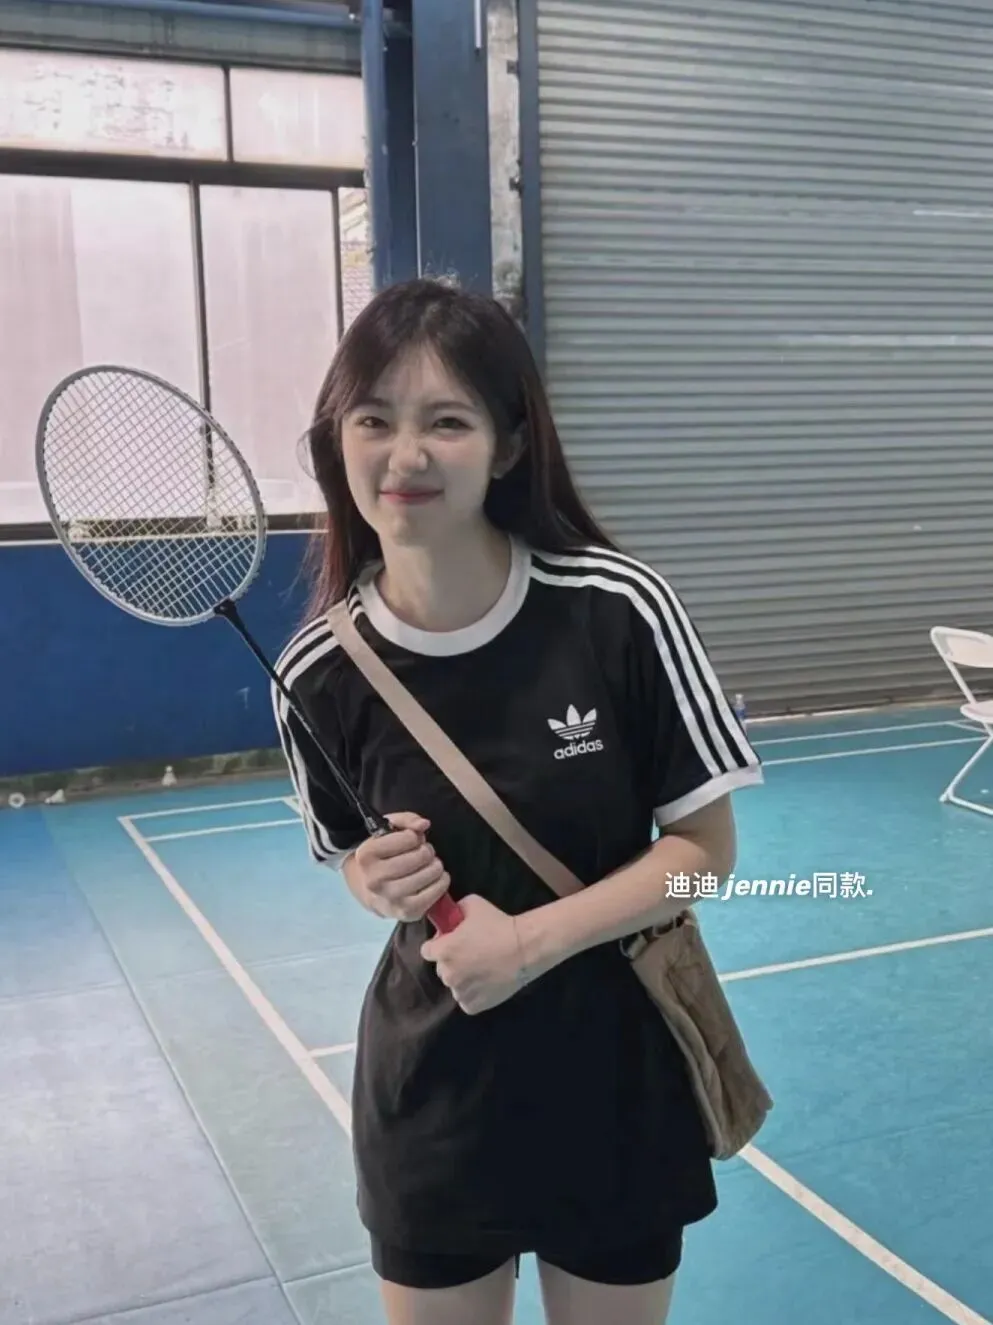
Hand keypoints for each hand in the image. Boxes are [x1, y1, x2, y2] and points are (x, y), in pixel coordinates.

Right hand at [345, 812, 450, 922]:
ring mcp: (391, 899)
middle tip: (422, 854)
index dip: (414, 837)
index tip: (410, 841)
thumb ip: (406, 820)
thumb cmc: (381, 856)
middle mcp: (375, 880)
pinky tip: (435, 878)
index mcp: (366, 856)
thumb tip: (424, 824)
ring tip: (428, 866)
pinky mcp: (406, 912)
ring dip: (435, 866)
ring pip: (430, 874)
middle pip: (421, 856)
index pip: (408, 838)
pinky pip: (436, 893)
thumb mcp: (387, 831)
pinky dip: (441, 882)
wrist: (367, 890)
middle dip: (427, 851)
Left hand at [420, 895, 529, 1014]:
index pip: (427, 951)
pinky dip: (473, 993)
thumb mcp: (472, 904)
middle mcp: (448, 974)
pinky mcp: (473, 1006)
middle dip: (451, 962)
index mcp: (443, 951)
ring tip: (482, 969)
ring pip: (455, 985)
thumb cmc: (498, 924)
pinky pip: (466, 1000)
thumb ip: (455, 911)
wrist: (524, 949)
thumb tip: (449, 918)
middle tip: (471, 954)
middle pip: (441, 969)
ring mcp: (460, 992)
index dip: (438, 945)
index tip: (451, 943)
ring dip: (462, 979)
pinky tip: (486, 982)